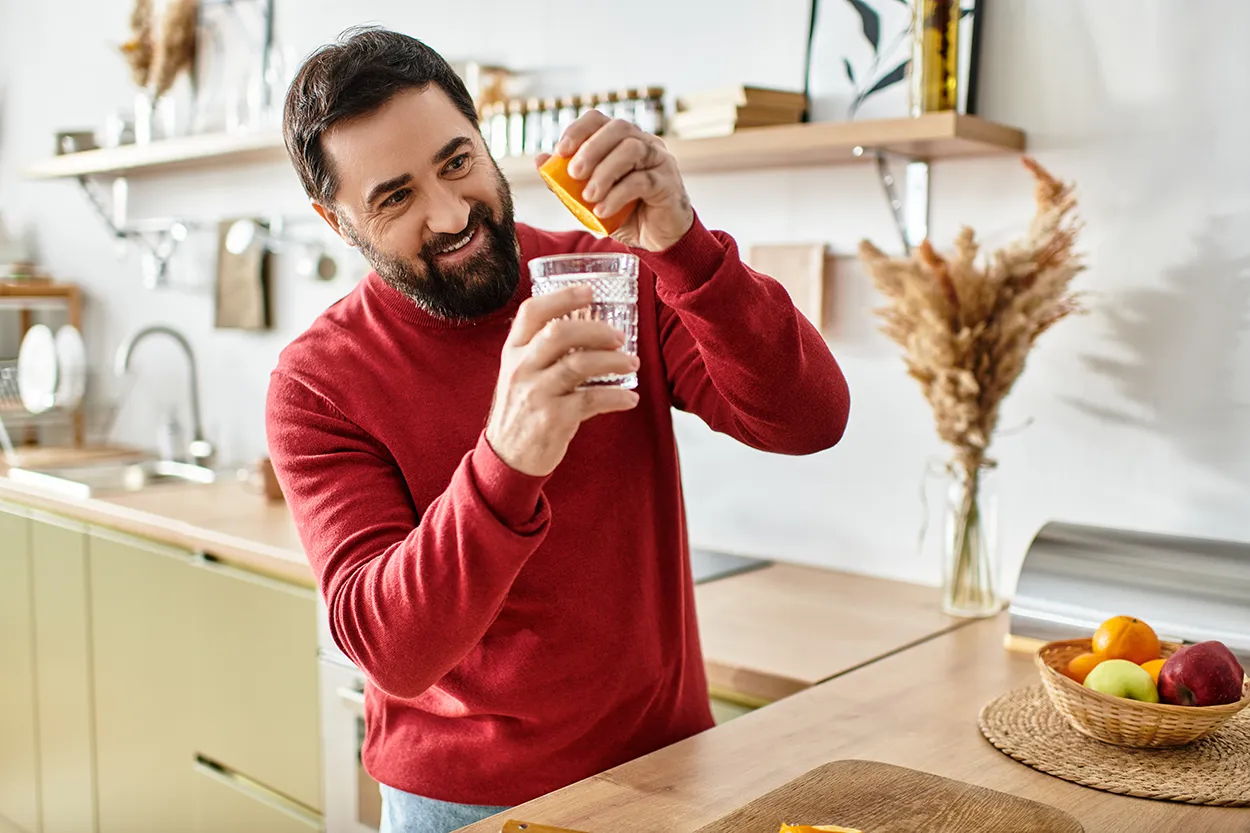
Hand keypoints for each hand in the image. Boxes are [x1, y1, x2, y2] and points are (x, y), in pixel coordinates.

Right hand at [486, 286, 640, 475]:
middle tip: (620, 337)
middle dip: (597, 330)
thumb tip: (585, 329)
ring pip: (579, 364)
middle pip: (560, 333)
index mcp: (513, 352)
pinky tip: (629, 398)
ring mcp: (536, 394)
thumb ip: (541, 351)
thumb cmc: (521, 411)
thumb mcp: (519, 374)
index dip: (562, 297)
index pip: (532, 312)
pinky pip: (592, 399)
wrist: (507, 458)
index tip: (589, 291)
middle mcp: (521, 369)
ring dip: (613, 361)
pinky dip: (616, 397)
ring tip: (632, 364)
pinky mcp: (553, 419)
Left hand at [535, 110, 693, 251]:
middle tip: (573, 174)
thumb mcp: (589, 198)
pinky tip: (602, 210)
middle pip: (618, 128)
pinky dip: (617, 195)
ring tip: (588, 196)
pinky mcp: (668, 182)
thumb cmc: (624, 212)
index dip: (578, 130)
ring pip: (632, 149)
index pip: (599, 120)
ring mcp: (658, 160)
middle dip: (591, 149)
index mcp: (621, 140)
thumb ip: (565, 180)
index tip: (561, 151)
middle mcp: (643, 142)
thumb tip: (539, 160)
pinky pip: (642, 181)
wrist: (656, 239)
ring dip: (605, 172)